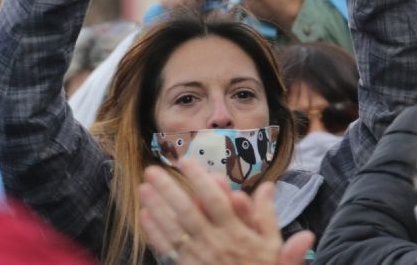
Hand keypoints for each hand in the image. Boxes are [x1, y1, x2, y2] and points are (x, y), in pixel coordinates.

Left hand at [138, 160, 314, 264]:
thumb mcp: (273, 246)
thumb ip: (268, 216)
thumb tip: (269, 185)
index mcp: (236, 234)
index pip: (215, 201)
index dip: (200, 181)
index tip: (186, 162)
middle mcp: (214, 243)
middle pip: (188, 212)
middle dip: (169, 190)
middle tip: (152, 170)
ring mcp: (198, 257)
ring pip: (174, 229)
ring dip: (157, 208)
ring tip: (143, 188)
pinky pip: (169, 250)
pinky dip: (155, 233)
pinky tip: (145, 216)